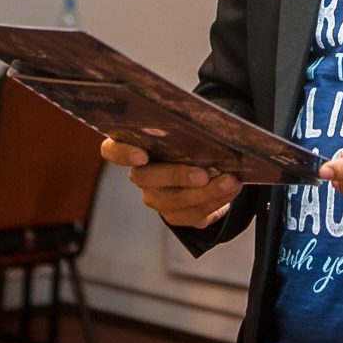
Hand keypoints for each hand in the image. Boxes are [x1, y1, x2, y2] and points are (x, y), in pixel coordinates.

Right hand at [100, 137, 239, 227]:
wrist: (201, 170)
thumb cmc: (190, 143)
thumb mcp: (186, 132)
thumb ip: (186, 130)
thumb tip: (206, 127)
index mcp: (133, 147)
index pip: (112, 150)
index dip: (123, 154)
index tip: (141, 155)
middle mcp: (140, 175)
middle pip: (148, 178)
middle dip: (178, 175)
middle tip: (204, 173)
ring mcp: (156, 197)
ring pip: (175, 200)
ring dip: (207, 192)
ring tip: (230, 182)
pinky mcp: (174, 215)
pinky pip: (192, 215)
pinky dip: (215, 203)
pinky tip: (229, 192)